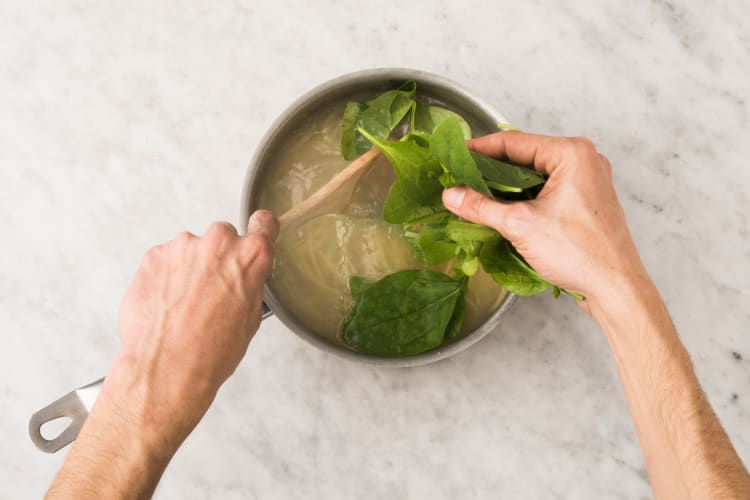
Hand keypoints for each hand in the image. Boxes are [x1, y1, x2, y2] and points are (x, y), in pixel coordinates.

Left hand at [106, 210, 277, 450]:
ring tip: (184, 305)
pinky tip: (167, 305)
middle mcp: (219, 243)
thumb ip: (250, 285)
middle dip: (218, 259)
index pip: (264, 223)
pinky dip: (165, 277)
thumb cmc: (211, 352)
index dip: (261, 231)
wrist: (167, 369)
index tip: (257, 233)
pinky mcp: (153, 256)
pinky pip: (164, 259)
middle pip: (223, 238)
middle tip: (211, 291)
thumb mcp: (250, 319)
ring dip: (189, 269)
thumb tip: (245, 279)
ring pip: (190, 249)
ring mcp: (183, 246)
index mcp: (251, 256)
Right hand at [442, 131, 645, 309]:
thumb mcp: (521, 225)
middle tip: (459, 178)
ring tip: (473, 195)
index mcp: (572, 154)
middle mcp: (583, 161)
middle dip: (490, 170)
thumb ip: (481, 206)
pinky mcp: (583, 202)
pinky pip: (544, 190)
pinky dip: (522, 198)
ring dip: (505, 186)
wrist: (615, 288)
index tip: (454, 157)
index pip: (513, 142)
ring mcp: (586, 182)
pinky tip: (500, 210)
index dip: (479, 150)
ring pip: (533, 175)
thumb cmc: (582, 254)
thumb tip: (452, 195)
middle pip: (523, 156)